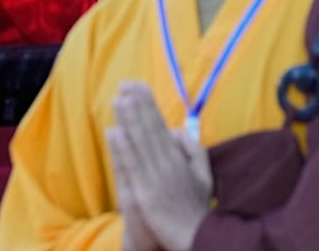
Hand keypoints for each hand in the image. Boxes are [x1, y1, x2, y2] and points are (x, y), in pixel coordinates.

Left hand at [106, 83, 211, 250]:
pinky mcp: (144, 192)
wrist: (194, 236)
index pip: (161, 125)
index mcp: (180, 158)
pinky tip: (114, 131)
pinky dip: (122, 148)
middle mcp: (167, 163)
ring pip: (139, 142)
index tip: (138, 86)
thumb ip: (194, 150)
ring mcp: (155, 177)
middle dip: (137, 104)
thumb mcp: (204, 175)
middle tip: (124, 83)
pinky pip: (131, 166)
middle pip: (150, 128)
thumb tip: (178, 129)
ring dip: (128, 119)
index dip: (149, 104)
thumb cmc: (196, 208)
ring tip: (117, 99)